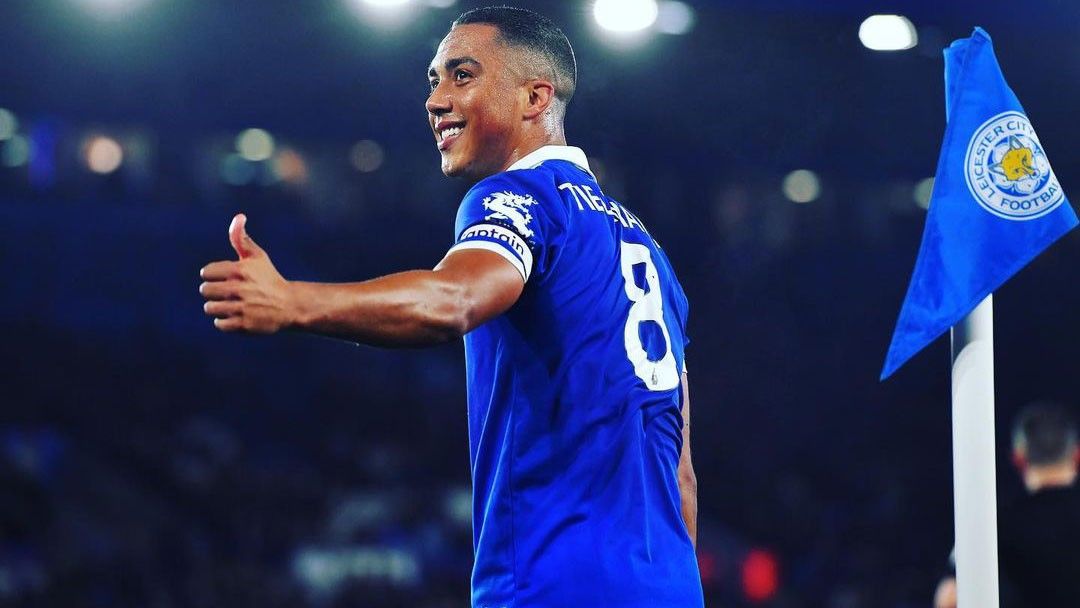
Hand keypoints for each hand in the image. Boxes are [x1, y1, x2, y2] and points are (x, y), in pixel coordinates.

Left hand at [199, 213, 294, 333]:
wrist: (290, 305)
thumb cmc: (270, 278)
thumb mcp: (257, 256)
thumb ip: (241, 238)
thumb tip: (239, 216)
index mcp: (239, 270)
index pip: (206, 273)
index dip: (214, 275)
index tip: (226, 278)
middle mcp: (239, 288)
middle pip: (205, 291)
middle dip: (214, 292)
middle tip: (228, 293)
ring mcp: (241, 307)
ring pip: (210, 308)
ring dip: (218, 307)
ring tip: (231, 305)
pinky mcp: (244, 325)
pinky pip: (219, 324)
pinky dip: (224, 322)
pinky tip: (236, 316)